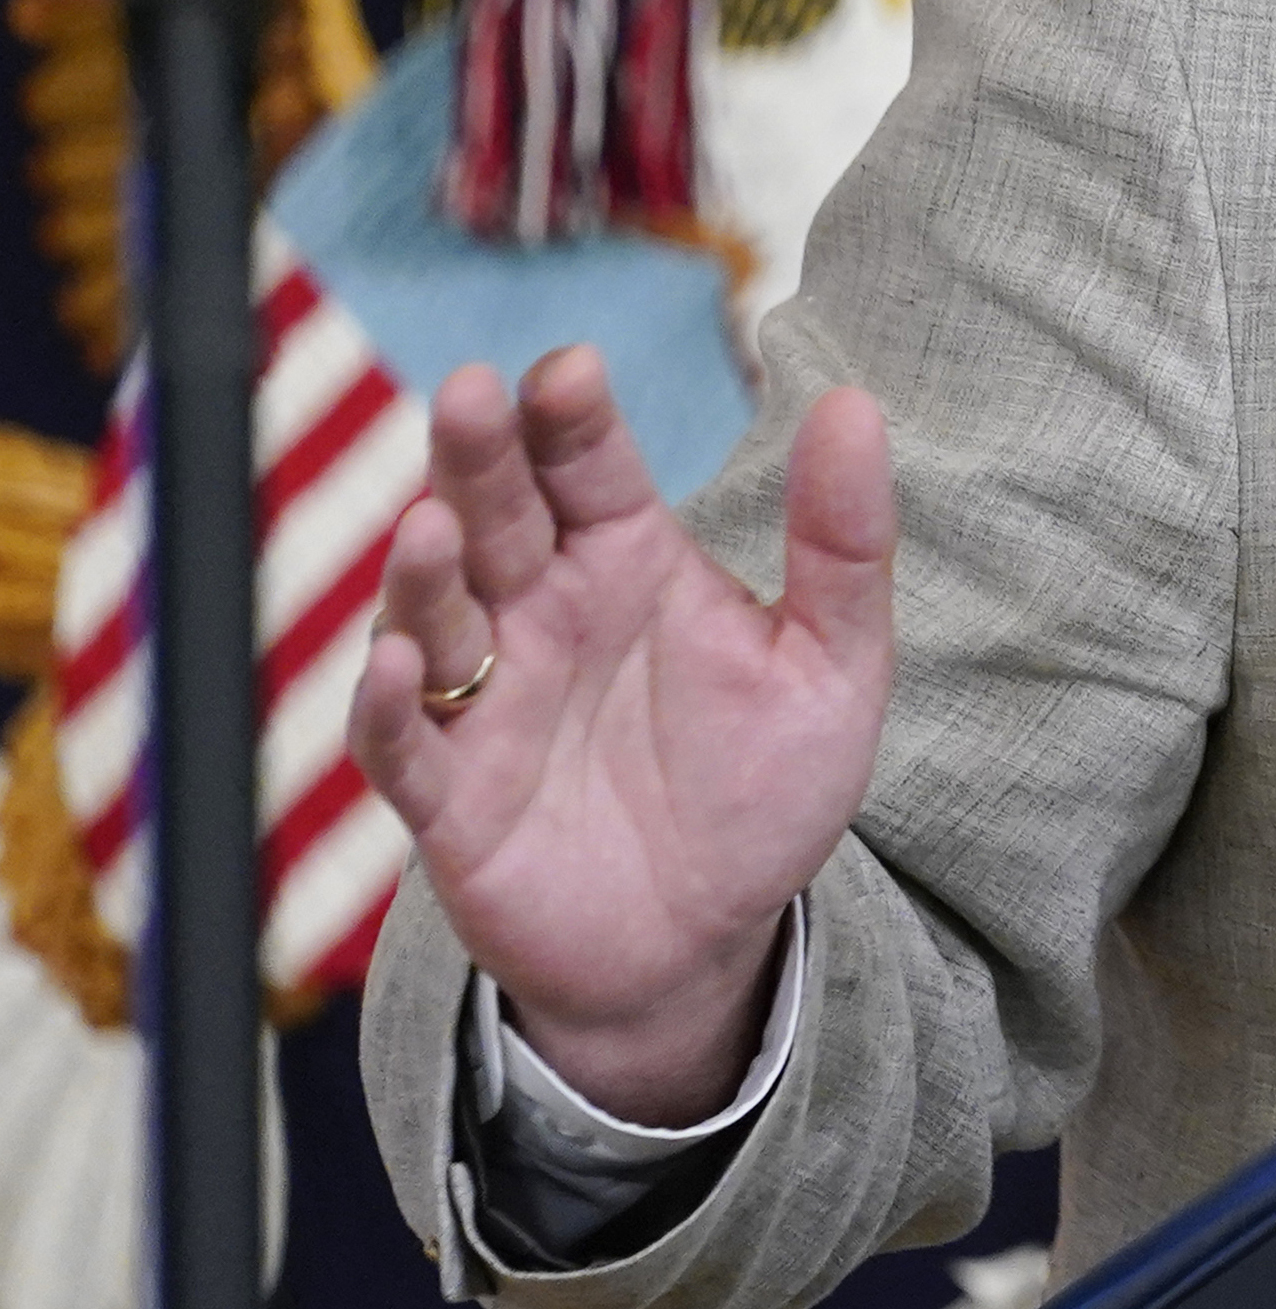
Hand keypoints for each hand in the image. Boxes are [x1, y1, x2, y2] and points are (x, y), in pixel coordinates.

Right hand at [351, 349, 893, 1125]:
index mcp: (629, 563)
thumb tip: (856, 405)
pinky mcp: (449, 799)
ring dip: (422, 571)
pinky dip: (385, 704)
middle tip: (474, 393)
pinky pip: (402, 742)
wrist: (707, 940)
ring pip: (431, 615)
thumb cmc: (762, 788)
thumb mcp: (832, 666)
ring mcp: (485, 701)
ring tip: (434, 525)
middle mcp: (542, 615)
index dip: (572, 417)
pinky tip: (393, 663)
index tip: (572, 368)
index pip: (587, 468)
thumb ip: (843, 545)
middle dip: (478, 456)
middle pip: (495, 515)